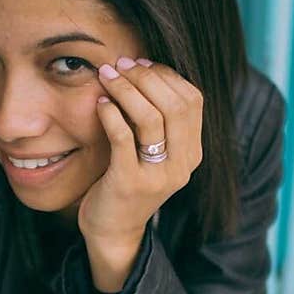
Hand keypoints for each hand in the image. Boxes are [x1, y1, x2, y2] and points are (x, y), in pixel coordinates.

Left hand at [77, 57, 203, 246]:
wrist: (113, 229)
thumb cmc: (128, 181)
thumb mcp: (152, 151)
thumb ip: (158, 120)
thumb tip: (143, 67)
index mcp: (192, 153)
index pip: (193, 100)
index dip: (166, 75)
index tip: (140, 64)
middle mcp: (182, 165)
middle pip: (174, 105)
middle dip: (145, 77)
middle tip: (120, 65)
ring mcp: (158, 176)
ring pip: (151, 118)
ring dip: (126, 90)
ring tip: (107, 77)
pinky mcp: (129, 183)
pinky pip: (123, 138)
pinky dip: (111, 115)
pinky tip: (101, 104)